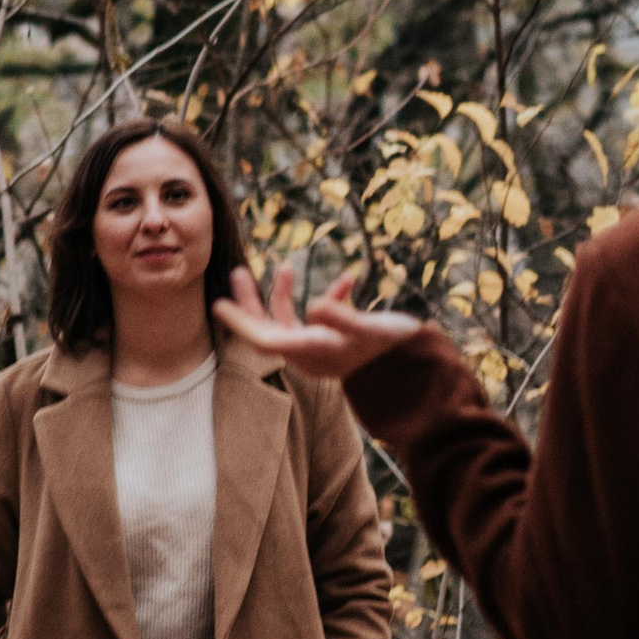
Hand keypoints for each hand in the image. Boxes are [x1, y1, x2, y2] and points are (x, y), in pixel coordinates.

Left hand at [214, 259, 420, 381]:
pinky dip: (332, 299)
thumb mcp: (371, 330)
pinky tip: (348, 280)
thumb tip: (315, 304)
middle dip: (253, 301)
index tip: (218, 303)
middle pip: (269, 328)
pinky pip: (324, 321)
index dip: (240, 321)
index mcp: (311, 351)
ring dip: (286, 295)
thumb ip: (343, 317)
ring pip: (292, 322)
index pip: (263, 338)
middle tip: (239, 271)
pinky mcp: (340, 344)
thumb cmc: (395, 351)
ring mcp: (324, 349)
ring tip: (286, 266)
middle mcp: (311, 353)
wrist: (420, 372)